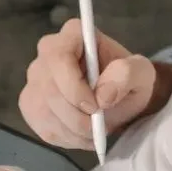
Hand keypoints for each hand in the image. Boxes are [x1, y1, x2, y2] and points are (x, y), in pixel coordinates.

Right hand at [19, 19, 171, 149]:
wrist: (121, 96)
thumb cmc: (129, 79)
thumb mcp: (141, 73)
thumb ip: (127, 75)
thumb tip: (103, 94)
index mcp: (73, 33)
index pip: (59, 57)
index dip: (73, 87)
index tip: (95, 107)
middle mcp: (48, 51)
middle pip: (49, 89)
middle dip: (75, 116)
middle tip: (98, 128)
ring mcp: (36, 77)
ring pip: (43, 110)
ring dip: (71, 130)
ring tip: (94, 133)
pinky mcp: (30, 102)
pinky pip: (40, 125)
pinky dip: (63, 137)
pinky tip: (81, 134)